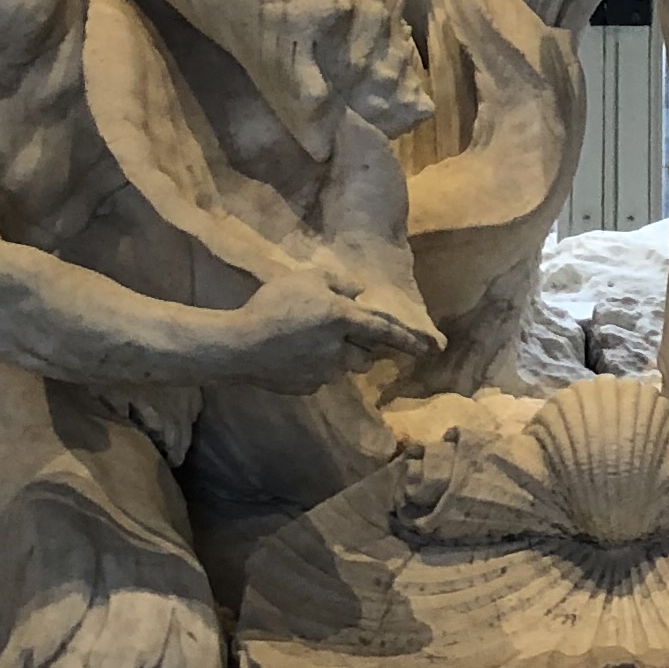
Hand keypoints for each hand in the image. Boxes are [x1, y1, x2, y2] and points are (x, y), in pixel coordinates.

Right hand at [213, 272, 442, 387]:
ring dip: (338, 358)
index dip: (409, 339)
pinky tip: (290, 356)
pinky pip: (320, 378)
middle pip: (367, 355)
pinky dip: (313, 368)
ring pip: (344, 369)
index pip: (385, 330)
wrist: (238, 346)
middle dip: (363, 348)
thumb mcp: (305, 279)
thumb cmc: (272, 304)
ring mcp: (324, 373)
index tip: (430, 349)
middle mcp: (339, 349)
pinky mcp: (307, 388)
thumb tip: (358, 292)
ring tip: (309, 343)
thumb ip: (338, 282)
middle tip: (341, 334)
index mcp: (342, 319)